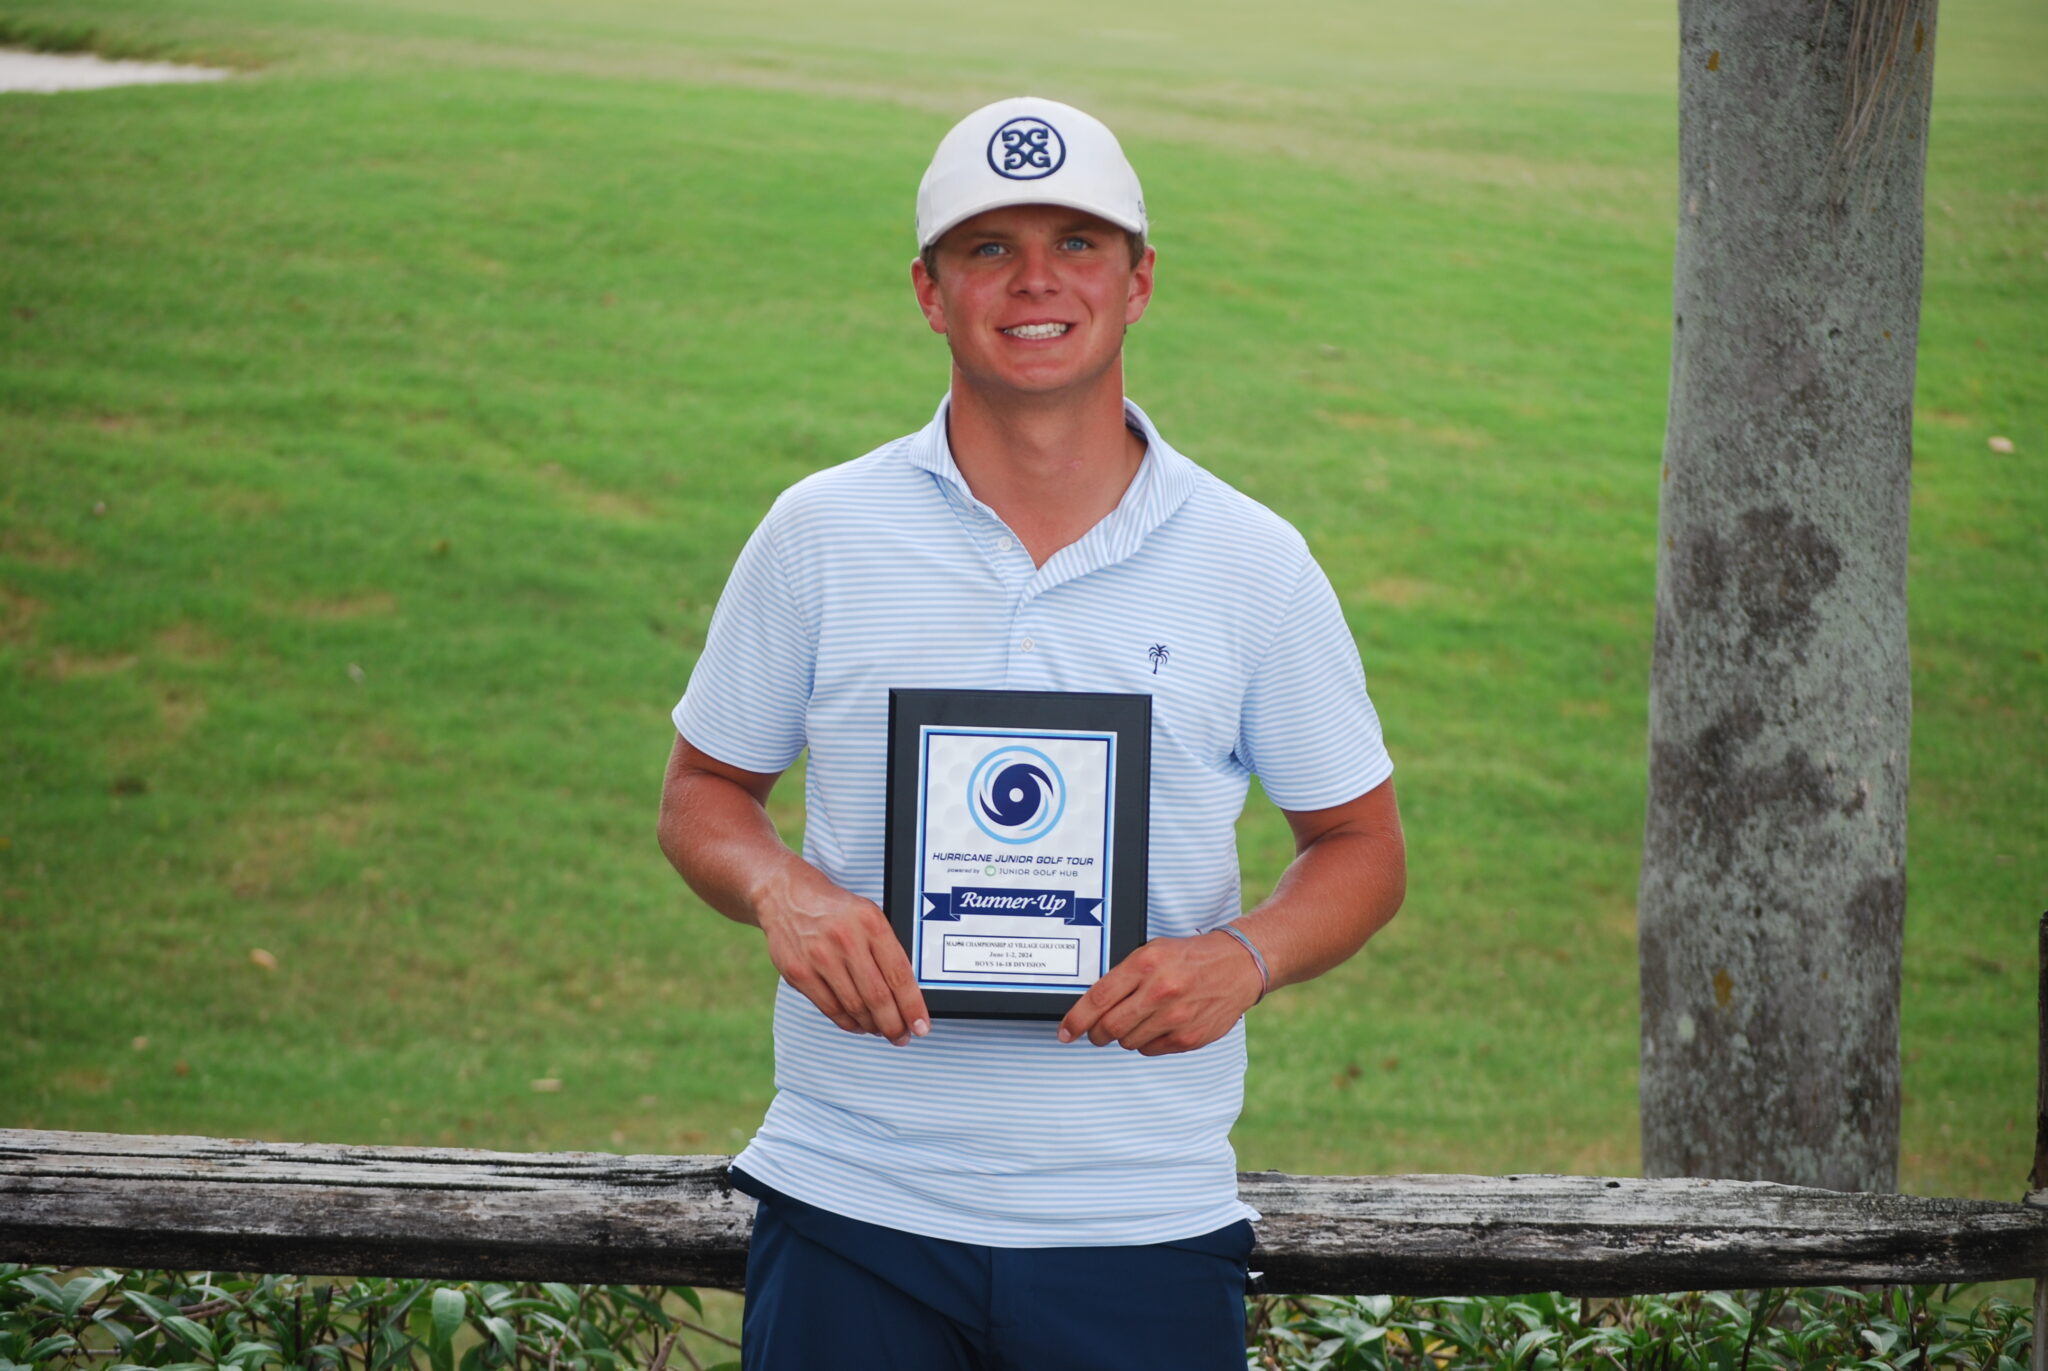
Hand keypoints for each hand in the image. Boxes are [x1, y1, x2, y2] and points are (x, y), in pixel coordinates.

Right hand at [754, 864, 928, 1045]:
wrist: (786, 895)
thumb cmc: (834, 909)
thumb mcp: (868, 915)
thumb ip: (886, 949)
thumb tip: (907, 994)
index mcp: (871, 923)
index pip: (899, 975)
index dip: (913, 1007)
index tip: (921, 1026)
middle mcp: (846, 940)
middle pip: (878, 997)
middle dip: (894, 1025)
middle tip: (902, 1036)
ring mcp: (820, 957)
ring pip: (854, 1007)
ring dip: (872, 1026)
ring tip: (881, 1030)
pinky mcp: (799, 972)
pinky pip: (830, 1008)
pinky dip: (848, 1022)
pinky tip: (858, 1024)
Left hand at [1056, 930, 1263, 1055]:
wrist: (1239, 965)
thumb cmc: (1191, 957)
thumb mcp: (1153, 951)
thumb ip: (1124, 976)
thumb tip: (1092, 1006)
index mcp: (1146, 963)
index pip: (1098, 998)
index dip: (1076, 1020)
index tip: (1065, 1032)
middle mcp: (1160, 990)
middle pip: (1109, 1027)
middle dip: (1096, 1034)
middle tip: (1095, 1033)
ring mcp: (1176, 1017)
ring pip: (1128, 1042)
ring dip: (1124, 1036)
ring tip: (1140, 1019)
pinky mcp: (1189, 1037)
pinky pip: (1151, 1050)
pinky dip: (1147, 1042)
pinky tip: (1158, 1025)